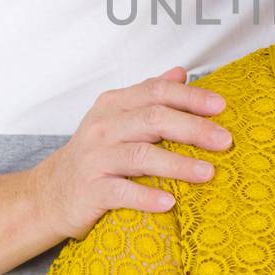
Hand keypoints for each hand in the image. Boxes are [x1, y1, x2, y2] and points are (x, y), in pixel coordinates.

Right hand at [28, 66, 231, 240]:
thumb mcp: (118, 118)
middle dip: (193, 128)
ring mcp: (95, 158)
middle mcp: (103, 127)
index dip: (190, 97)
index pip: (156, 92)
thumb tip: (182, 72)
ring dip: (178, 164)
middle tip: (224, 140)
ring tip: (207, 173)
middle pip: (153, 120)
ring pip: (140, 156)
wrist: (50, 194)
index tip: (221, 106)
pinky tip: (170, 202)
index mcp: (114, 105)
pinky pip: (121, 192)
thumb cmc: (96, 154)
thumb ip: (149, 95)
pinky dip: (146, 196)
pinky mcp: (90, 190)